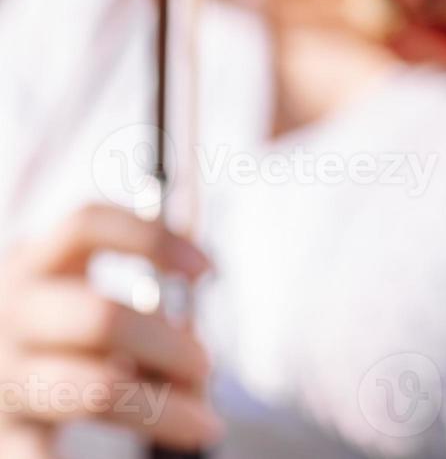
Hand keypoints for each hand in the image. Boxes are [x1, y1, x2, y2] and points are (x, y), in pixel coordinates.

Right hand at [0, 204, 220, 450]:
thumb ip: (146, 314)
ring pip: (98, 390)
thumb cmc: (66, 338)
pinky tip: (162, 455)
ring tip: (205, 424)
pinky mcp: (3, 435)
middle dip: (170, 345)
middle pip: (102, 318)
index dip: (152, 239)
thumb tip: (197, 354)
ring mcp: (4, 378)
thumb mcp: (91, 307)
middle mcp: (11, 314)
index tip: (208, 269)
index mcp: (36, 265)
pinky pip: (46, 457)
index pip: (86, 226)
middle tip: (207, 367)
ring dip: (164, 407)